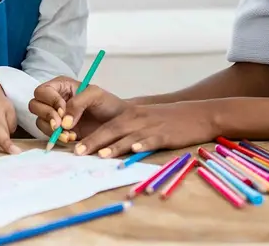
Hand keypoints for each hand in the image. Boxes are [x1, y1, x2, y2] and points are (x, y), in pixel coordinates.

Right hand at [27, 76, 128, 145]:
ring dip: (52, 129)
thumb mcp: (95, 95)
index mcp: (62, 86)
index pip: (43, 91)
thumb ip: (78, 102)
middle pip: (35, 105)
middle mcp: (55, 99)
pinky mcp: (59, 131)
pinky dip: (57, 137)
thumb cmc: (108, 104)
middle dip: (47, 116)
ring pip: (39, 121)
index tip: (63, 110)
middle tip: (61, 125)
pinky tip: (72, 138)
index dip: (50, 101)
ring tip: (70, 134)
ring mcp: (56, 116)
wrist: (119, 123)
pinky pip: (48, 134)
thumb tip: (64, 122)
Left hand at [73, 102, 215, 157]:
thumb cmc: (165, 120)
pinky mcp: (165, 135)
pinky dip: (142, 145)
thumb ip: (125, 131)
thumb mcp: (143, 120)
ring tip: (100, 155)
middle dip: (94, 142)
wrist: (195, 115)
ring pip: (128, 136)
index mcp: (130, 116)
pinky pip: (151, 140)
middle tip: (77, 153)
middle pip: (111, 131)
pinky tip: (135, 150)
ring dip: (114, 146)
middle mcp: (137, 119)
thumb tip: (104, 147)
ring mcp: (151, 127)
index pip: (105, 126)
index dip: (89, 137)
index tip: (73, 148)